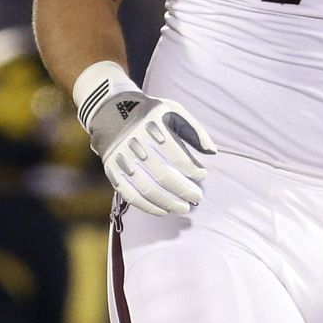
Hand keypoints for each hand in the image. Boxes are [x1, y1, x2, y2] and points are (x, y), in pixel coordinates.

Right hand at [85, 90, 215, 215]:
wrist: (109, 111)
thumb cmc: (150, 114)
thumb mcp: (174, 111)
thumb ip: (195, 130)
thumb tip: (212, 152)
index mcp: (152, 125)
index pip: (175, 153)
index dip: (191, 168)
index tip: (202, 175)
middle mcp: (135, 142)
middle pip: (162, 174)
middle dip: (183, 190)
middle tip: (197, 197)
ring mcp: (122, 158)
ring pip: (147, 188)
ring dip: (168, 202)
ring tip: (184, 208)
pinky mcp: (112, 170)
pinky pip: (130, 194)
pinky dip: (148, 206)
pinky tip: (163, 211)